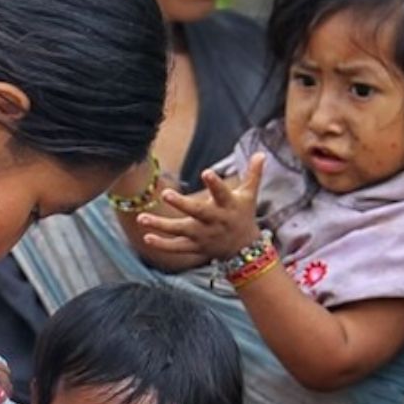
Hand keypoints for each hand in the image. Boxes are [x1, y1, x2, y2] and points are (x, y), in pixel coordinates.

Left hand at [136, 153, 265, 259]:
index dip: (215, 183)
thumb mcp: (249, 196)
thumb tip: (261, 154)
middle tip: (166, 193)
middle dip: (182, 204)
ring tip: (142, 218)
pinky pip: (177, 247)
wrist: (244, 250)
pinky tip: (146, 237)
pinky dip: (162, 244)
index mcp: (227, 206)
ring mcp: (203, 236)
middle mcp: (214, 221)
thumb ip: (253, 175)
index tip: (206, 171)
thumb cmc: (243, 215)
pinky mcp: (195, 248)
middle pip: (197, 212)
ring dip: (161, 225)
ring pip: (180, 231)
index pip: (221, 193)